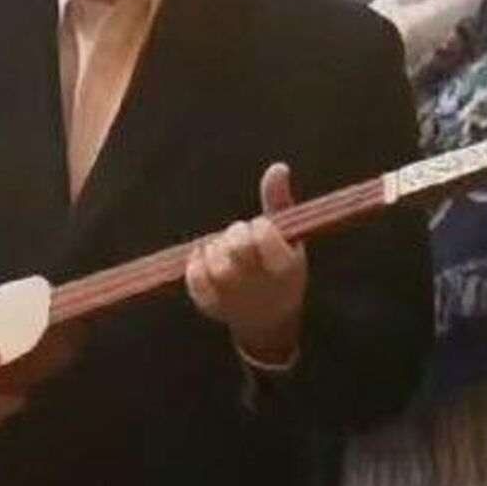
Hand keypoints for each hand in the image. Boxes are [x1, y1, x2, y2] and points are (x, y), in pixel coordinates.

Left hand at [185, 163, 306, 364]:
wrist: (269, 318)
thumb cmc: (280, 269)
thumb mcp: (291, 236)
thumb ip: (280, 201)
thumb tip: (277, 166)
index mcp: (285, 267)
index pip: (263, 233)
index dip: (260, 226)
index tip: (264, 230)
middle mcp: (260, 286)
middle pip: (236, 248)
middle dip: (236, 235)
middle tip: (242, 239)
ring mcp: (234, 298)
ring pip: (215, 264)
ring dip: (216, 249)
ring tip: (224, 250)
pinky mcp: (212, 306)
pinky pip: (195, 280)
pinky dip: (195, 264)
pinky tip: (204, 258)